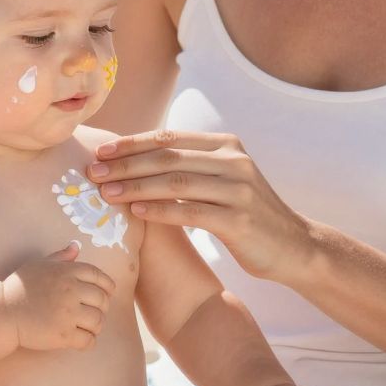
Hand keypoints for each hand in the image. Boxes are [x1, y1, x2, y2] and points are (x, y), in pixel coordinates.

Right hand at [0, 242, 115, 350]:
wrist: (3, 311)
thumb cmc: (20, 287)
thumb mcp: (40, 264)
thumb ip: (61, 257)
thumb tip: (76, 246)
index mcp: (68, 272)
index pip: (99, 277)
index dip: (107, 286)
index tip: (107, 293)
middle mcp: (71, 290)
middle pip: (102, 300)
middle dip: (101, 308)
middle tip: (93, 312)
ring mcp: (68, 313)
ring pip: (98, 321)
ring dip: (96, 326)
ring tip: (87, 327)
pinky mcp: (63, 334)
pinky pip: (88, 340)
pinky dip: (89, 342)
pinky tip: (82, 339)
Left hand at [88, 130, 310, 278]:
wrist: (293, 246)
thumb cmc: (246, 214)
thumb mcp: (222, 180)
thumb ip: (190, 167)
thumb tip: (136, 159)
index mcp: (225, 145)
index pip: (169, 138)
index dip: (131, 143)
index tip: (100, 151)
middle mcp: (233, 161)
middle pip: (167, 158)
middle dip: (125, 164)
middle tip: (92, 172)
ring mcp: (239, 189)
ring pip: (175, 183)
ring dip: (135, 186)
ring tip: (105, 194)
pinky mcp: (239, 219)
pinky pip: (190, 211)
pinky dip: (160, 210)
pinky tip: (136, 212)